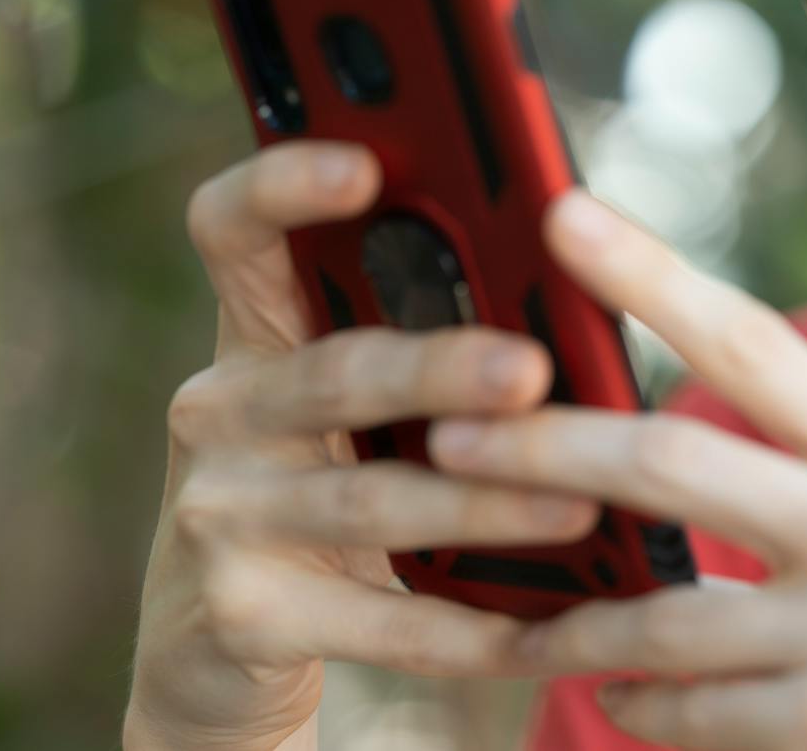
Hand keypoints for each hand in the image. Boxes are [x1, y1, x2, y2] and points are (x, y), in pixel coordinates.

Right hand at [124, 143, 599, 750]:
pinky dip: (469, 629)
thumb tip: (587, 283)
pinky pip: (375, 622)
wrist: (228, 644)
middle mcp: (220, 408)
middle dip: (440, 369)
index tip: (362, 162)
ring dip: (483, 504)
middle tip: (530, 371)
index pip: (234, 229)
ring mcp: (219, 514)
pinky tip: (550, 629)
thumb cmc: (339, 473)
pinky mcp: (241, 618)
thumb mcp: (363, 399)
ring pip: (367, 500)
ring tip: (580, 505)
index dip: (283, 187)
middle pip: (333, 371)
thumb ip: (433, 330)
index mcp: (259, 328)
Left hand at [424, 189, 806, 750]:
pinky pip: (686, 709)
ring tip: (523, 628)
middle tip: (447, 438)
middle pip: (669, 459)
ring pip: (657, 612)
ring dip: (573, 625)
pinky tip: (624, 704)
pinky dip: (641, 709)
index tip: (561, 214)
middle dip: (540, 449)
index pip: (756, 341)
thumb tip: (669, 450)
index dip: (649, 271)